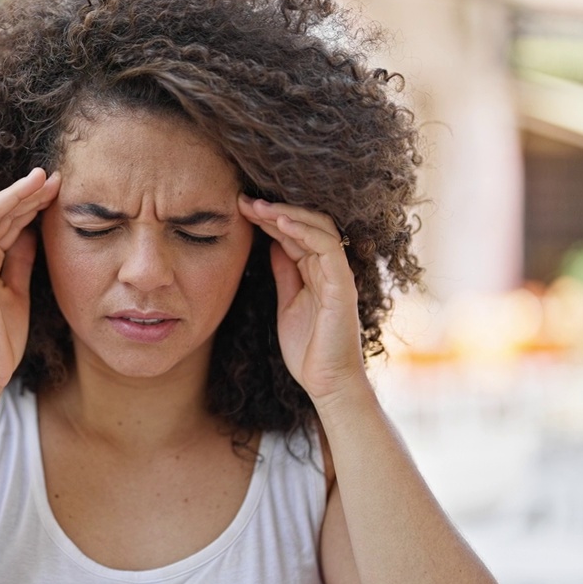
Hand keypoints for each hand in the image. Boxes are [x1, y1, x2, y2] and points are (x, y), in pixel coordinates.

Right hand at [0, 168, 60, 390]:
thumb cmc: (0, 337)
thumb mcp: (17, 290)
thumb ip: (19, 260)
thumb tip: (31, 233)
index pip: (9, 222)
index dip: (32, 203)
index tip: (58, 188)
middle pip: (0, 214)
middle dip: (27, 192)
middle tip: (53, 175)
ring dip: (13, 195)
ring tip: (38, 177)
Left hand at [239, 196, 365, 403]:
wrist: (326, 382)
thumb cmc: (308, 348)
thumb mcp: (287, 303)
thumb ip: (285, 274)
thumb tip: (272, 246)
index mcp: (316, 271)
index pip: (294, 233)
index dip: (268, 218)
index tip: (240, 208)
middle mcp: (329, 268)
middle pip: (306, 224)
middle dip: (274, 209)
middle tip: (243, 201)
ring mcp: (338, 276)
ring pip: (319, 228)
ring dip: (286, 214)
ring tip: (257, 206)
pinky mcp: (342, 287)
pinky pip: (328, 249)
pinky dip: (304, 232)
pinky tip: (280, 223)